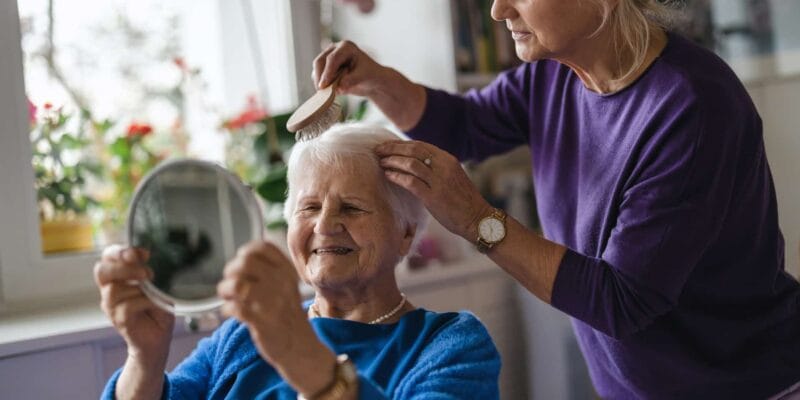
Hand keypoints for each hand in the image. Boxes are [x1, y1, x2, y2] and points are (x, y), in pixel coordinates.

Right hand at [94, 245, 174, 363]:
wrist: (158, 338)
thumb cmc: (156, 309)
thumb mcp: (156, 285)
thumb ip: (148, 273)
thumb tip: (146, 259)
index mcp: (117, 278)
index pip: (108, 257)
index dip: (121, 251)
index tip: (144, 254)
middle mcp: (110, 291)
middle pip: (102, 271)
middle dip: (124, 267)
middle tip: (146, 272)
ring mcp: (112, 307)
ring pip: (114, 290)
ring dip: (137, 287)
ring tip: (152, 292)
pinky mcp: (119, 320)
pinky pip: (127, 306)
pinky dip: (144, 302)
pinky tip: (154, 304)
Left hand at [217, 241, 337, 395]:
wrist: (300, 347)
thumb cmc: (286, 315)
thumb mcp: (286, 286)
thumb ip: (268, 271)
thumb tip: (238, 261)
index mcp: (286, 271)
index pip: (261, 248)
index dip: (245, 253)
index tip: (242, 266)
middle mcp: (281, 282)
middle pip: (244, 262)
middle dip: (230, 271)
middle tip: (231, 284)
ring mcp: (272, 301)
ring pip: (236, 284)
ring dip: (225, 290)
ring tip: (228, 298)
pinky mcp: (261, 321)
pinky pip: (233, 307)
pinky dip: (227, 309)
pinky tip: (232, 313)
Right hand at [313, 40, 388, 96]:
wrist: (371, 80)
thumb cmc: (369, 75)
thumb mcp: (363, 77)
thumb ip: (351, 81)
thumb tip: (338, 88)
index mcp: (346, 47)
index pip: (332, 58)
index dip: (327, 72)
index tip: (324, 85)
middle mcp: (335, 49)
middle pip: (320, 62)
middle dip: (320, 77)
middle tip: (322, 91)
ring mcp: (328, 58)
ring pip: (316, 70)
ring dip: (319, 82)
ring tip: (328, 93)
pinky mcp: (325, 68)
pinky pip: (317, 76)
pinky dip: (321, 85)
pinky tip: (328, 92)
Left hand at [376, 140, 492, 239]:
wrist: (478, 218)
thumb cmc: (463, 200)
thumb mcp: (452, 176)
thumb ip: (436, 168)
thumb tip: (414, 163)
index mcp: (448, 159)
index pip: (420, 145)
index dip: (400, 144)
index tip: (387, 145)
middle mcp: (444, 166)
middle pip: (413, 150)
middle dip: (392, 148)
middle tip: (377, 150)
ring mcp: (439, 181)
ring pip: (410, 163)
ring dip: (392, 161)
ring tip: (380, 162)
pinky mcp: (434, 197)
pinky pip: (410, 182)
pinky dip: (397, 177)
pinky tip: (388, 176)